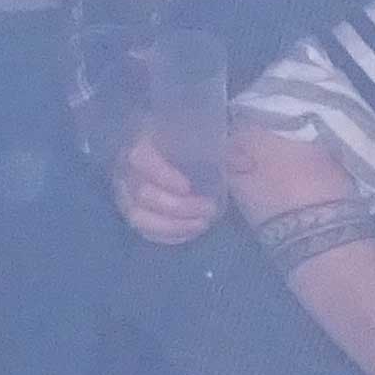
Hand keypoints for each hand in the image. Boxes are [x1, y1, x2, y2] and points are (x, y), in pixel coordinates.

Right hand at [112, 126, 218, 245]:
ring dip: (172, 225)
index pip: (140, 158)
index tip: (187, 187)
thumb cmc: (190, 143)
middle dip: (178, 207)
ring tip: (201, 224)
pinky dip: (167, 234)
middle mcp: (128, 168)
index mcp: (143, 141)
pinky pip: (144, 229)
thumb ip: (226, 151)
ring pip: (140, 217)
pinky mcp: (134, 212)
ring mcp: (127, 193)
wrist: (174, 154)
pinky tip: (190, 231)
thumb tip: (247, 164)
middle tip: (209, 209)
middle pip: (143, 193)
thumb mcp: (209, 141)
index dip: (162, 175)